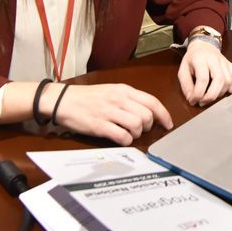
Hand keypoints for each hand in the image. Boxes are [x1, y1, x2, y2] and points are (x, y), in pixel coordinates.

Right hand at [45, 83, 172, 145]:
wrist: (63, 100)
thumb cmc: (88, 97)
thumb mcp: (112, 91)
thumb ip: (129, 99)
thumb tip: (148, 111)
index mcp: (124, 90)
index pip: (152, 101)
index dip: (164, 115)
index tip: (168, 124)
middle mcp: (119, 99)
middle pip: (147, 115)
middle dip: (149, 126)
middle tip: (142, 130)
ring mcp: (109, 112)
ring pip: (137, 125)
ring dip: (137, 134)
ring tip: (130, 134)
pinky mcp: (99, 125)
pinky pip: (122, 136)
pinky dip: (126, 141)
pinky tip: (121, 138)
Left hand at [179, 40, 231, 106]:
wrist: (203, 45)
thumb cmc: (192, 59)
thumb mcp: (183, 70)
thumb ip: (186, 85)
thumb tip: (192, 99)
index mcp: (200, 59)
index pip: (203, 79)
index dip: (198, 94)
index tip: (193, 101)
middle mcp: (214, 60)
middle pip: (219, 80)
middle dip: (211, 96)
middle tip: (203, 102)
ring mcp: (225, 62)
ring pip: (229, 80)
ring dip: (220, 93)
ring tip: (211, 96)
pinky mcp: (231, 66)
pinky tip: (224, 91)